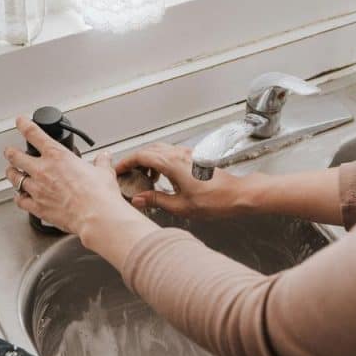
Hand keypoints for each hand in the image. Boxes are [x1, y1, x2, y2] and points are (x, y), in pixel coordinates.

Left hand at [4, 116, 140, 236]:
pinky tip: (19, 198)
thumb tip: (105, 157)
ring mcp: (38, 189)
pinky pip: (20, 201)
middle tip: (9, 151)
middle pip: (16, 157)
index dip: (24, 125)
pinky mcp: (37, 207)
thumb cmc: (99, 195)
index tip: (20, 121)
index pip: (34, 135)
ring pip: (14, 178)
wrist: (95, 216)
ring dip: (11, 174)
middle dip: (11, 152)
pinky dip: (18, 198)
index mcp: (58, 156)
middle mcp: (43, 170)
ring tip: (11, 172)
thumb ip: (101, 162)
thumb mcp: (104, 172)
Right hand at [114, 143, 252, 217]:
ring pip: (160, 150)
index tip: (117, 170)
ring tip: (144, 178)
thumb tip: (138, 199)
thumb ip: (156, 200)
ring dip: (148, 160)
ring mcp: (187, 154)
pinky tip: (162, 177)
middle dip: (135, 161)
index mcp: (172, 163)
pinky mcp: (194, 157)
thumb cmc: (215, 200)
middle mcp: (179, 154)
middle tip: (127, 175)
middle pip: (148, 150)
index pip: (141, 156)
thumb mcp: (181, 205)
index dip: (126, 162)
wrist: (238, 194)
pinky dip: (160, 161)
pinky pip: (170, 153)